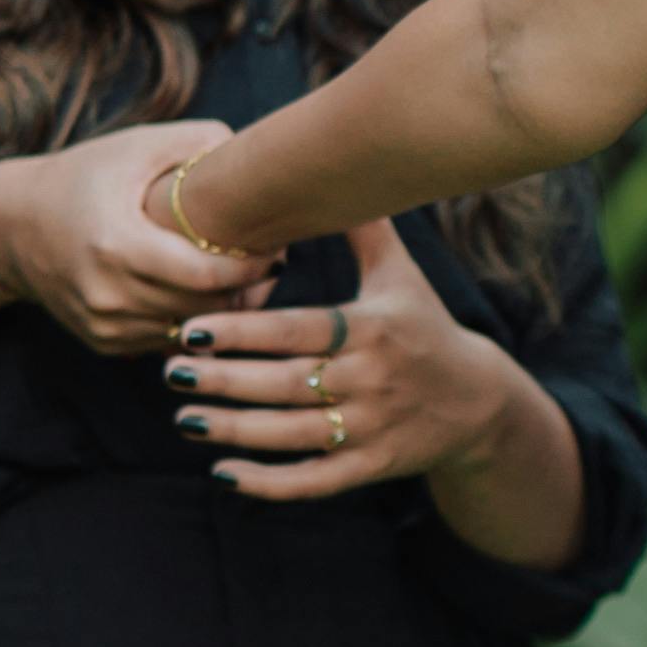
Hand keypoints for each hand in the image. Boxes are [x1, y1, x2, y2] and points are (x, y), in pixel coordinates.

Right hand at [0, 124, 263, 356]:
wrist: (12, 226)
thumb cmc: (82, 176)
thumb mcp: (136, 146)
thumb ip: (198, 142)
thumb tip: (255, 155)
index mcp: (116, 245)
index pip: (206, 276)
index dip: (249, 267)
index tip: (273, 248)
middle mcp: (107, 294)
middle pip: (203, 308)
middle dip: (244, 289)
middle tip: (270, 262)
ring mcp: (104, 324)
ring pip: (189, 331)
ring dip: (223, 310)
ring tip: (245, 278)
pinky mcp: (104, 342)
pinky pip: (167, 341)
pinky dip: (192, 322)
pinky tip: (206, 295)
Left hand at [172, 213, 508, 507]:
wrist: (477, 402)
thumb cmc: (424, 327)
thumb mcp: (402, 275)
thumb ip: (364, 229)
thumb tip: (333, 163)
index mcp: (373, 328)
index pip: (298, 330)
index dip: (244, 331)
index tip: (194, 328)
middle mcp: (372, 380)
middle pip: (286, 384)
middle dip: (224, 379)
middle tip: (169, 370)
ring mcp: (372, 428)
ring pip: (292, 434)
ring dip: (234, 429)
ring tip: (184, 418)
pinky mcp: (371, 467)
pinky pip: (314, 480)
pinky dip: (268, 483)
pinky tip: (223, 473)